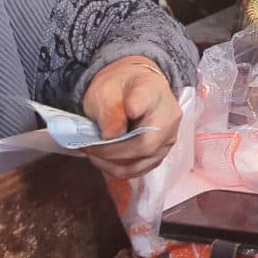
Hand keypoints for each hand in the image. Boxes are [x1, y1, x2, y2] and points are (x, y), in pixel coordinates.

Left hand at [80, 56, 179, 179]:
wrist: (131, 90)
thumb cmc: (117, 88)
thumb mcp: (105, 91)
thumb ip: (108, 110)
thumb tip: (110, 136)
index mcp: (153, 90)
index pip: (147, 99)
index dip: (137, 105)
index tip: (129, 109)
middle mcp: (168, 118)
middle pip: (144, 144)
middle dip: (111, 151)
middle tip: (89, 146)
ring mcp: (167, 140)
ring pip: (140, 163)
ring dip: (111, 163)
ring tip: (92, 152)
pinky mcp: (159, 155)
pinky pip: (138, 169)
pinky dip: (116, 168)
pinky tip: (102, 158)